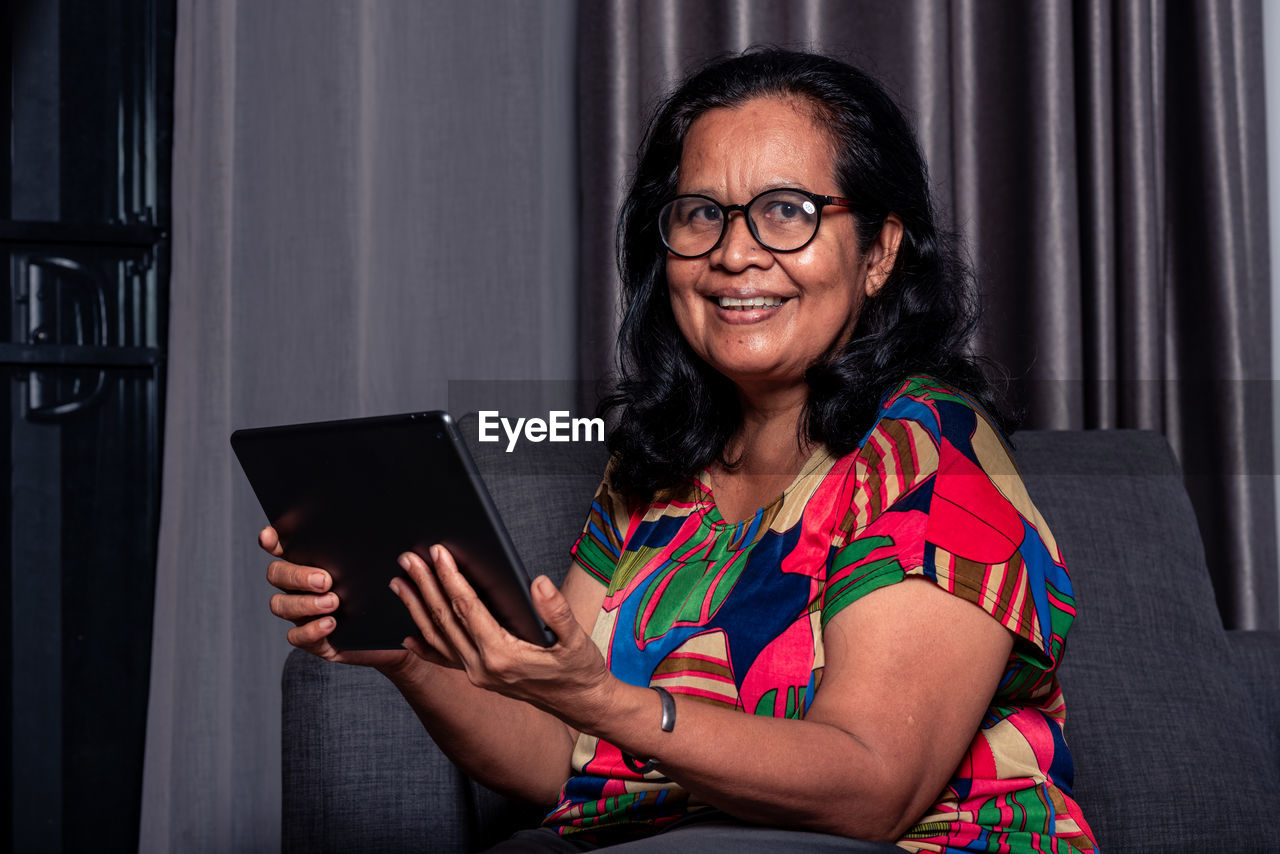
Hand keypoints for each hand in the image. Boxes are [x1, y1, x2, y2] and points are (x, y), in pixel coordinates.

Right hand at [261, 526, 413, 672]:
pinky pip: (297, 636)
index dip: (272, 540)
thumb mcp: (387, 563)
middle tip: (326, 580)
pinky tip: (331, 624)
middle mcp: (301, 586)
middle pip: (277, 574)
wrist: (404, 628)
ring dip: (305, 603)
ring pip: (281, 605)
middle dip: (297, 575)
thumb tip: (383, 519)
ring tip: (334, 602)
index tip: (270, 536)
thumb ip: (375, 544)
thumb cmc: (393, 588)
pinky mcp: (313, 639)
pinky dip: (311, 629)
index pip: (282, 546)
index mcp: (313, 561)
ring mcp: (304, 613)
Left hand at [390, 544, 616, 730]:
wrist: (581, 704)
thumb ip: (557, 611)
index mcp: (503, 655)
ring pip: (437, 638)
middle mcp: (482, 668)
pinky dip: (424, 645)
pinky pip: (444, 659)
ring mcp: (476, 675)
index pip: (467, 609)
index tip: (437, 553)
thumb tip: (538, 583)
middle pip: (445, 620)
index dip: (451, 578)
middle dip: (425, 586)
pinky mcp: (478, 677)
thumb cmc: (580, 670)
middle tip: (407, 558)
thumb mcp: (577, 639)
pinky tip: (408, 634)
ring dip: (417, 609)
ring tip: (399, 583)